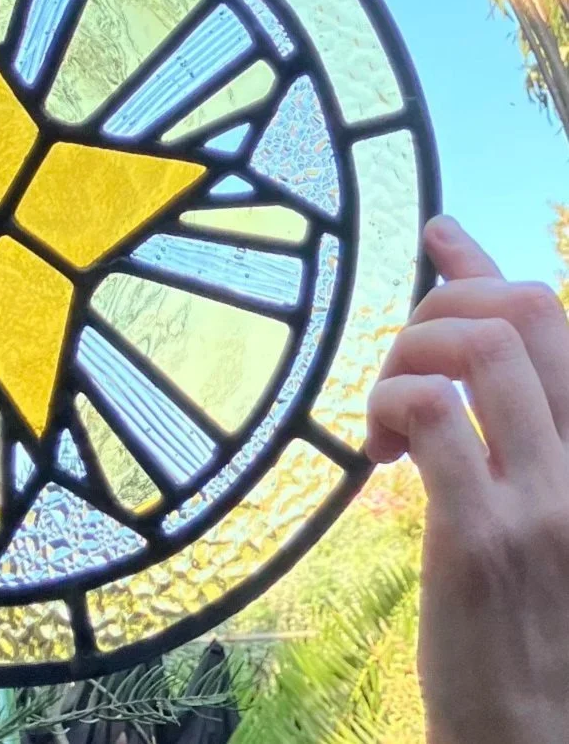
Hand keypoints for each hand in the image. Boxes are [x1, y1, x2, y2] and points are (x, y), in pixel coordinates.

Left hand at [368, 216, 568, 743]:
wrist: (537, 734)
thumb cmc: (535, 613)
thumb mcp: (544, 504)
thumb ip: (514, 418)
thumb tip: (461, 344)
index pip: (557, 319)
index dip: (485, 269)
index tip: (437, 235)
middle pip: (522, 312)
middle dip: (437, 309)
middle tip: (400, 365)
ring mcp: (546, 498)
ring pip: (475, 350)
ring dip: (406, 355)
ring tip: (387, 412)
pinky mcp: (481, 535)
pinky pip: (429, 414)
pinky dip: (388, 407)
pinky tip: (380, 453)